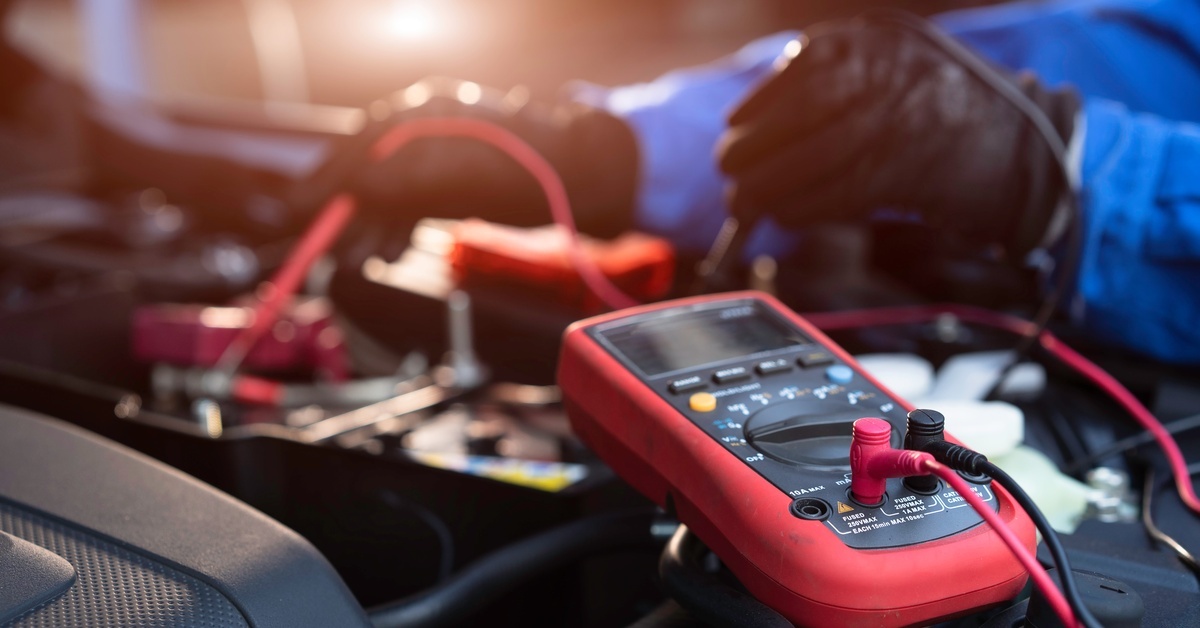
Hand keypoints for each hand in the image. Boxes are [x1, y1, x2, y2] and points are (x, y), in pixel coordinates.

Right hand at [318, 77, 637, 239]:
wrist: (586, 178)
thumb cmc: (529, 165)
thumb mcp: (460, 171)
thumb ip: (405, 177)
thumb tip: (357, 186)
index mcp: (425, 111)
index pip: (360, 143)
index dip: (328, 178)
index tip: (301, 209)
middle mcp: (429, 130)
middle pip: (370, 171)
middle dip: (344, 212)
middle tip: (320, 245)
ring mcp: (444, 157)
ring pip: (391, 194)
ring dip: (369, 228)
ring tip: (351, 261)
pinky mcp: (460, 185)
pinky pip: (414, 207)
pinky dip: (397, 229)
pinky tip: (384, 252)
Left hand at [718, 15, 1078, 255]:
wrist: (1027, 143)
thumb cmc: (943, 113)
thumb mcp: (888, 72)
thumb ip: (831, 86)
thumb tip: (756, 126)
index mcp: (878, 43)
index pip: (801, 72)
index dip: (758, 106)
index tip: (733, 129)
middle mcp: (888, 72)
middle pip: (801, 115)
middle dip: (753, 150)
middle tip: (729, 174)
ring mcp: (902, 117)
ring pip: (815, 157)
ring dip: (770, 187)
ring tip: (747, 204)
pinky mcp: (911, 167)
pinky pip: (842, 190)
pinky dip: (806, 207)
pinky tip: (787, 216)